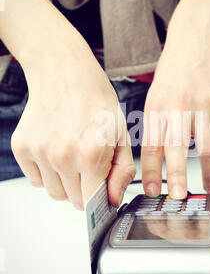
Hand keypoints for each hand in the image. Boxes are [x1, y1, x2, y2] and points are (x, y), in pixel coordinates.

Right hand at [0, 0, 135, 208]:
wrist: (63, 71)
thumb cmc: (95, 98)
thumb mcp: (120, 133)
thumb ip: (122, 170)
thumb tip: (113, 199)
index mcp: (90, 154)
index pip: (93, 202)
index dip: (101, 199)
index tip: (103, 192)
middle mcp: (62, 156)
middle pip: (74, 200)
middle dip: (85, 189)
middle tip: (89, 164)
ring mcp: (39, 153)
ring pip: (54, 193)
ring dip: (66, 183)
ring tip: (72, 155)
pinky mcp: (22, 148)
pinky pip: (36, 180)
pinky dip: (47, 173)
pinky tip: (56, 150)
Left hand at [141, 16, 209, 198]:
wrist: (195, 37)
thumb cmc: (173, 69)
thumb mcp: (154, 95)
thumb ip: (156, 124)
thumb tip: (157, 158)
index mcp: (157, 107)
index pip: (151, 146)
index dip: (151, 172)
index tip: (152, 190)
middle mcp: (178, 106)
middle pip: (176, 149)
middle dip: (177, 177)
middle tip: (179, 197)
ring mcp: (203, 103)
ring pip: (207, 147)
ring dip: (209, 171)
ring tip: (209, 185)